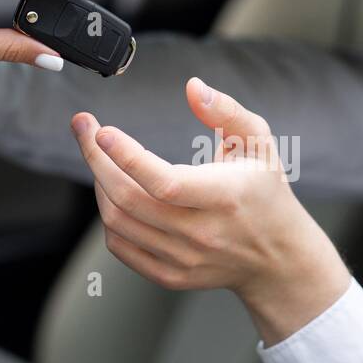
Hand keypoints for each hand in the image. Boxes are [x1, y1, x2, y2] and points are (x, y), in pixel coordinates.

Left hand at [71, 77, 350, 345]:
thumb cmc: (265, 192)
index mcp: (227, 197)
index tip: (102, 130)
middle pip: (130, 200)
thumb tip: (192, 87)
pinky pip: (121, 246)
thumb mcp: (259, 143)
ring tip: (100, 158)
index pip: (166, 182)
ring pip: (118, 222)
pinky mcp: (170, 275)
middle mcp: (204, 233)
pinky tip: (112, 191)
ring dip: (100, 184)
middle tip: (85, 130)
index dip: (127, 157)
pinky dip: (108, 216)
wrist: (277, 258)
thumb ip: (227, 111)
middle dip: (96, 160)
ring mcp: (184, 258)